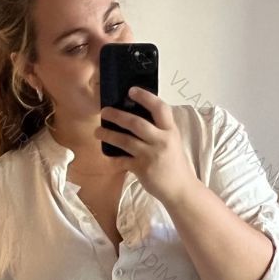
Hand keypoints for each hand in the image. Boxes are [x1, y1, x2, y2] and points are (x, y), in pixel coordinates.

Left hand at [96, 87, 197, 205]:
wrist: (181, 189)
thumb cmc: (174, 164)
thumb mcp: (172, 142)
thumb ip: (159, 130)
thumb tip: (136, 117)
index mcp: (170, 131)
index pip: (160, 108)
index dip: (145, 97)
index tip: (131, 90)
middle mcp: (162, 141)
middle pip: (136, 123)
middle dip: (117, 115)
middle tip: (104, 111)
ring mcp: (151, 155)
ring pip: (125, 141)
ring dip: (108, 134)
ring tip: (97, 131)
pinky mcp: (143, 169)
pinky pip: (123, 160)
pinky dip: (113, 158)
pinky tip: (106, 154)